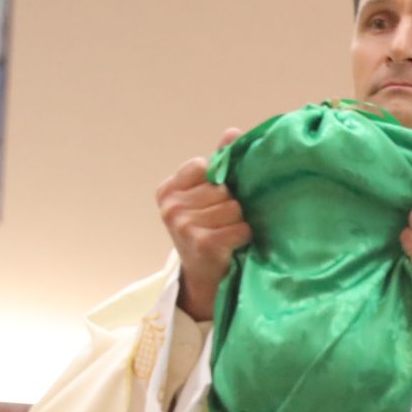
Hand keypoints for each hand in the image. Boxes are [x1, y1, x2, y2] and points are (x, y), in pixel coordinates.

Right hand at [156, 126, 248, 323]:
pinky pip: (239, 227)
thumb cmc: (209, 232)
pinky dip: (243, 236)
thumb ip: (220, 164)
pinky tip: (233, 245)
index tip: (213, 201)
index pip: (205, 166)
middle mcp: (170, 207)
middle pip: (222, 188)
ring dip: (238, 221)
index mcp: (167, 190)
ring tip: (227, 234)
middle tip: (222, 223)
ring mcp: (183, 225)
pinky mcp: (201, 243)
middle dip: (230, 204)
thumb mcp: (208, 196)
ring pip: (233, 207)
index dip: (218, 183)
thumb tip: (232, 132)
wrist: (204, 280)